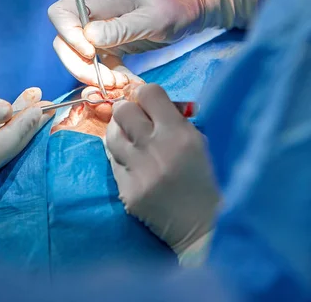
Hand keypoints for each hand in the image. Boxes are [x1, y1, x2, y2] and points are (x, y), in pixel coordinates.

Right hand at [0, 77, 53, 186]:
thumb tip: (9, 111)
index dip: (21, 131)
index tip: (40, 110)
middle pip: (3, 155)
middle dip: (27, 128)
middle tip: (48, 104)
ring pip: (0, 150)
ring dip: (19, 124)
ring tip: (36, 97)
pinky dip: (5, 128)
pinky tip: (17, 106)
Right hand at [48, 0, 203, 86]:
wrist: (192, 7)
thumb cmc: (174, 5)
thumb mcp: (151, 18)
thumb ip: (120, 28)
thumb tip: (88, 36)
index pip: (61, 14)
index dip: (68, 35)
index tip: (90, 52)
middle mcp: (94, 13)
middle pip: (65, 39)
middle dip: (78, 63)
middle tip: (102, 80)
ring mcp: (102, 29)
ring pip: (80, 56)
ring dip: (93, 74)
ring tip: (118, 84)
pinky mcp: (112, 43)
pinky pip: (100, 64)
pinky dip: (109, 76)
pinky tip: (127, 83)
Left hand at [106, 83, 218, 254]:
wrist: (205, 229)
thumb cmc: (210, 181)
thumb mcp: (202, 143)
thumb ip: (177, 121)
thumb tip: (154, 105)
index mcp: (179, 133)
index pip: (148, 93)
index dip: (148, 95)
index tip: (151, 104)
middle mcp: (154, 148)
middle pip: (122, 110)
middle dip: (129, 111)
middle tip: (137, 121)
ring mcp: (138, 171)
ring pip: (111, 135)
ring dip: (120, 132)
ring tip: (131, 140)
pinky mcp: (127, 191)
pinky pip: (112, 162)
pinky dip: (120, 157)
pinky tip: (133, 162)